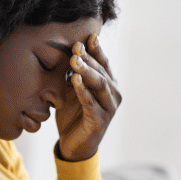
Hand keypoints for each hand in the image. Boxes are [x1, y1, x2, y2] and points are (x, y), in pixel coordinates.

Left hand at [56, 34, 120, 161]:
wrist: (74, 144)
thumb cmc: (74, 114)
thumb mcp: (72, 89)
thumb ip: (73, 72)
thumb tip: (67, 49)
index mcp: (108, 84)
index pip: (103, 63)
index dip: (96, 49)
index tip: (87, 35)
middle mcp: (113, 94)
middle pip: (101, 71)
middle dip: (88, 58)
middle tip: (75, 46)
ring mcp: (109, 108)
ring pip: (99, 84)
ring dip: (86, 71)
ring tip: (74, 60)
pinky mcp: (100, 121)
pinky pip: (91, 103)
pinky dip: (83, 91)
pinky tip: (75, 80)